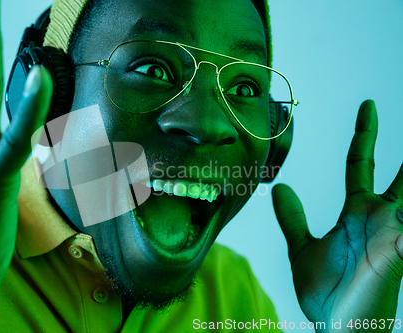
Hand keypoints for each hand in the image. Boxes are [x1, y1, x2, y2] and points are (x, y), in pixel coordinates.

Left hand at [272, 100, 402, 331]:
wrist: (337, 327)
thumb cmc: (326, 293)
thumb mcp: (302, 248)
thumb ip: (292, 218)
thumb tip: (280, 188)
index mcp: (357, 212)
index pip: (362, 162)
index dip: (364, 134)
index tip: (367, 107)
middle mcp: (380, 216)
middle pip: (398, 168)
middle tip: (386, 106)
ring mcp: (395, 231)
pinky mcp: (401, 250)